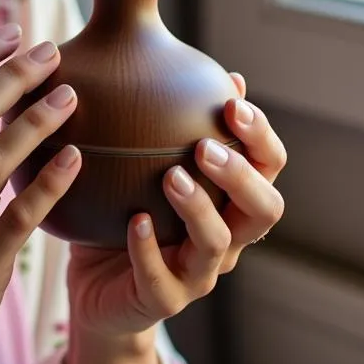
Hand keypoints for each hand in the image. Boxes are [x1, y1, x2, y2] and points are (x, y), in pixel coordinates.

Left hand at [67, 72, 286, 338]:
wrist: (95, 286)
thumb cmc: (122, 212)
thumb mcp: (140, 164)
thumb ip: (163, 122)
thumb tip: (178, 64)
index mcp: (228, 200)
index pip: (268, 167)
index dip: (259, 137)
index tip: (232, 103)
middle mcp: (225, 237)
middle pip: (264, 210)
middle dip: (240, 175)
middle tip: (205, 145)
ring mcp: (197, 272)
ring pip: (218, 245)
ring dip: (198, 208)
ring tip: (171, 177)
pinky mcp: (162, 299)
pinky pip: (163, 280)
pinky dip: (148, 249)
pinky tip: (133, 222)